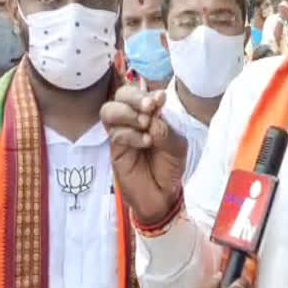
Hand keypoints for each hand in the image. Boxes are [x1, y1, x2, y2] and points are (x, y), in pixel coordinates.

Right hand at [100, 85, 187, 224]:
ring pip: (109, 110)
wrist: (163, 194)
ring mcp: (123, 133)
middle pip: (121, 95)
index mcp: (151, 113)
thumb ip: (165, 129)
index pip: (142, 93)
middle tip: (149, 107)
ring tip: (145, 123)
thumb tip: (152, 114)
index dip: (147, 92)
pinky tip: (145, 142)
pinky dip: (131, 134)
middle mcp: (134, 120)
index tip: (160, 99)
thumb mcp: (177, 146)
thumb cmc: (171, 167)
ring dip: (127, 113)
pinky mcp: (115, 149)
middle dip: (133, 97)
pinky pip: (115, 133)